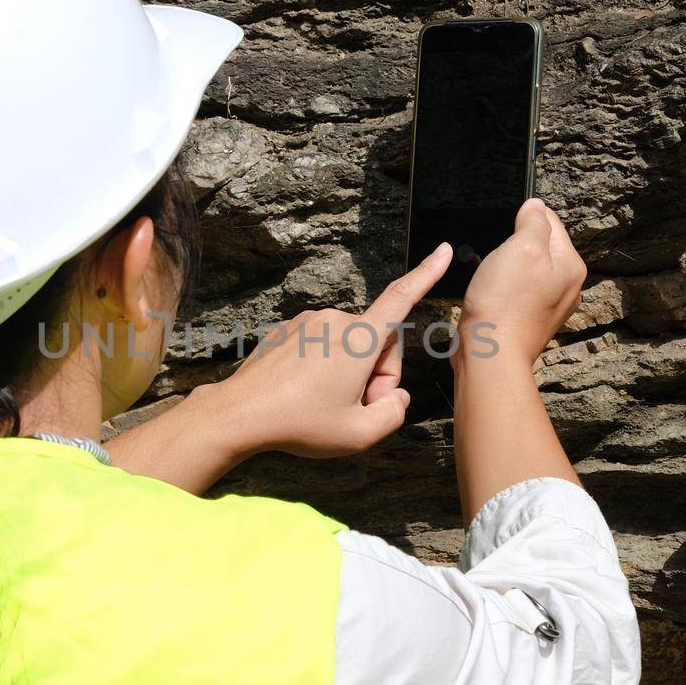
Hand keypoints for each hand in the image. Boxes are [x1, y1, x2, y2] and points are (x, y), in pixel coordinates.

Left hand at [211, 243, 453, 458]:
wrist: (240, 413)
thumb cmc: (300, 423)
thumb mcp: (359, 434)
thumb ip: (393, 415)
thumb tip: (396, 398)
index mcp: (359, 339)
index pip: (402, 299)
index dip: (428, 275)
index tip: (445, 249)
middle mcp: (336, 321)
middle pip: (378, 344)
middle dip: (376, 376)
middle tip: (354, 409)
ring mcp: (309, 322)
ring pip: (349, 347)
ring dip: (349, 373)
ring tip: (324, 405)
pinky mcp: (289, 330)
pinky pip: (322, 346)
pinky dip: (323, 368)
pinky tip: (303, 394)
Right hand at [459, 198, 585, 362]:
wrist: (490, 354)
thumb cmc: (505, 303)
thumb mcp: (522, 246)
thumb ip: (533, 221)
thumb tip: (535, 205)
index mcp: (571, 266)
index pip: (551, 222)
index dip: (524, 218)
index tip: (506, 228)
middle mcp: (566, 287)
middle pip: (538, 246)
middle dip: (513, 245)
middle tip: (498, 257)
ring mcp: (547, 306)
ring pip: (524, 270)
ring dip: (505, 267)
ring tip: (492, 278)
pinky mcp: (528, 320)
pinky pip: (515, 292)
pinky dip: (501, 288)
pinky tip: (490, 294)